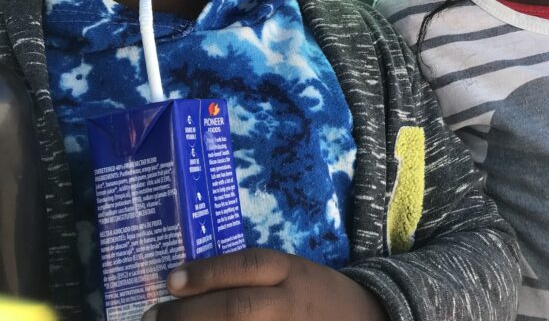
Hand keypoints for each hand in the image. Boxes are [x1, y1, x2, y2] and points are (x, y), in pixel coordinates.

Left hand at [143, 248, 386, 320]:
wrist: (364, 316)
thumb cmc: (312, 293)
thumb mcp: (289, 273)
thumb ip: (248, 277)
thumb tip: (184, 284)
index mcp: (290, 272)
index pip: (247, 266)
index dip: (208, 273)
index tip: (170, 280)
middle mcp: (290, 303)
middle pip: (238, 307)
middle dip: (190, 315)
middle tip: (150, 317)